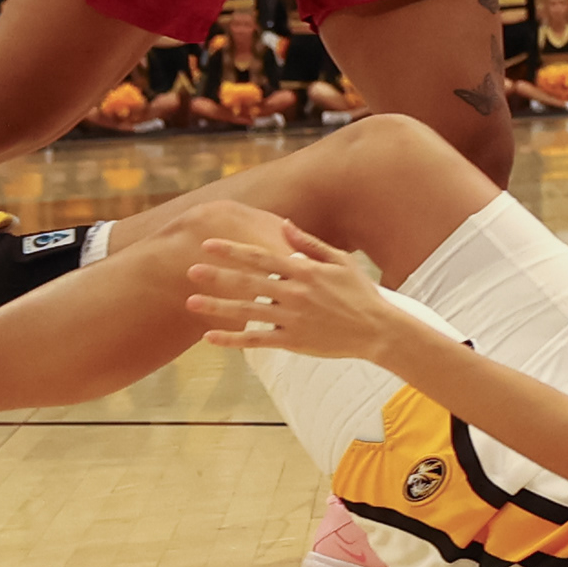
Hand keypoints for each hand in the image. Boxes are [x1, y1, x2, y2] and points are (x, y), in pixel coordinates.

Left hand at [189, 223, 394, 359]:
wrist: (377, 329)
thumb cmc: (360, 293)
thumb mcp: (341, 261)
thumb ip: (310, 244)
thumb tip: (285, 225)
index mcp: (305, 271)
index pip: (261, 257)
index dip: (233, 250)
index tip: (209, 244)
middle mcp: (295, 293)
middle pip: (248, 283)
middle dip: (217, 275)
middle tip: (190, 270)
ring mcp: (292, 318)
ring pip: (247, 312)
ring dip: (217, 306)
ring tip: (191, 302)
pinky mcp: (292, 341)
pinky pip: (256, 340)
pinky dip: (233, 339)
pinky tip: (210, 337)